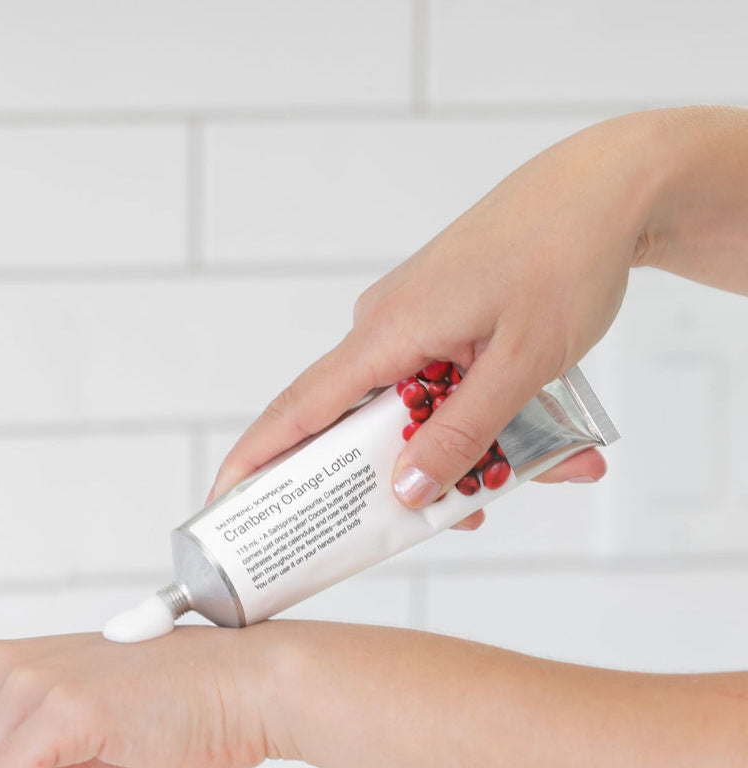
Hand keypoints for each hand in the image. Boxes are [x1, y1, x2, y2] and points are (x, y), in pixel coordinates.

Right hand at [207, 113, 671, 519]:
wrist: (607, 187)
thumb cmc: (564, 259)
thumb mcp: (520, 365)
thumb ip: (462, 434)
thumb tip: (406, 492)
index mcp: (386, 334)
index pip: (300, 409)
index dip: (257, 458)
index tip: (223, 500)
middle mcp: (384, 328)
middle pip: (362, 426)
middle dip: (400, 478)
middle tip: (452, 517)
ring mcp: (412, 321)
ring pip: (414, 411)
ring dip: (464, 448)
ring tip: (539, 467)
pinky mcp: (439, 318)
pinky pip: (439, 385)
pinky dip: (477, 416)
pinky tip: (536, 434)